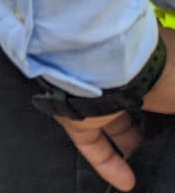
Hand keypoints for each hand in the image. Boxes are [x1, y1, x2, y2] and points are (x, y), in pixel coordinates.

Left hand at [55, 25, 174, 190]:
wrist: (107, 62)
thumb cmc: (158, 71)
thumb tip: (173, 124)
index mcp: (150, 66)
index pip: (163, 91)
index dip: (168, 110)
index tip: (172, 127)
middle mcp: (121, 79)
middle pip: (138, 110)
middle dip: (152, 130)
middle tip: (165, 148)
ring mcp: (97, 98)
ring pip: (114, 127)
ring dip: (131, 149)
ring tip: (150, 167)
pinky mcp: (78, 116)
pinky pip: (93, 145)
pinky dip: (109, 165)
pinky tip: (127, 183)